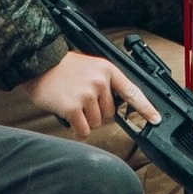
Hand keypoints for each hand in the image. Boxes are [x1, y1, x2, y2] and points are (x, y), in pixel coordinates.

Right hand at [20, 51, 160, 137]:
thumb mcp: (90, 67)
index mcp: (107, 70)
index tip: (155, 119)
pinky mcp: (73, 107)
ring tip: (72, 104)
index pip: (132, 91)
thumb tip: (115, 107)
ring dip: (85, 120)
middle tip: (80, 99)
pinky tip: (69, 117)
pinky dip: (77, 129)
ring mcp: (86, 94)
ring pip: (96, 123)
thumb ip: (105, 83)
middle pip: (110, 114)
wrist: (37, 63)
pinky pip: (84, 130)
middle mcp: (100, 82)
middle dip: (96, 112)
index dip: (146, 108)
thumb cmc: (62, 68)